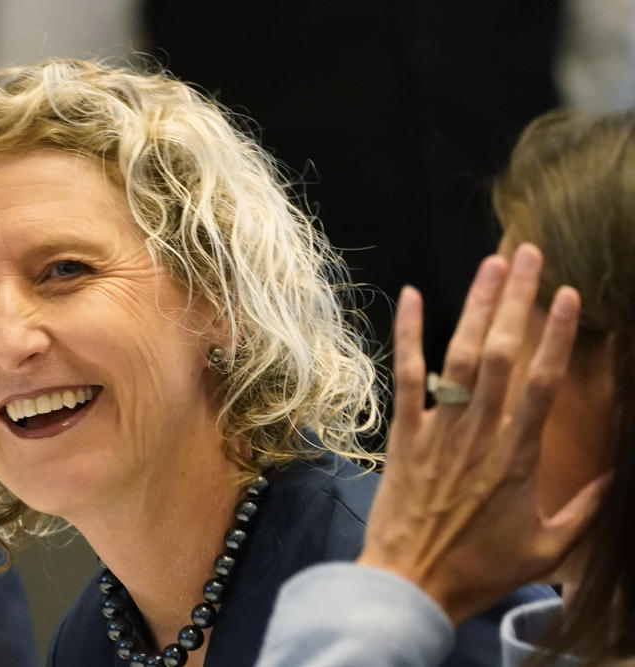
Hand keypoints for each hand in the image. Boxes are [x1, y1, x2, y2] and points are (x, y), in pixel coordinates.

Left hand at [358, 243, 607, 625]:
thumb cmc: (480, 568)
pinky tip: (413, 296)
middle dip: (518, 301)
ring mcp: (438, 429)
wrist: (411, 583)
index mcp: (518, 457)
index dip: (558, 337)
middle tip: (530, 254)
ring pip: (458, 357)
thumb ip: (587, 507)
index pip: (543, 385)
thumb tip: (618, 472)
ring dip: (476, 306)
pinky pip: (406, 376)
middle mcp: (479, 433)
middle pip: (501, 355)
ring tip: (492, 264)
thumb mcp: (549, 547)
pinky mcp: (404, 433)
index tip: (570, 296)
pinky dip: (408, 335)